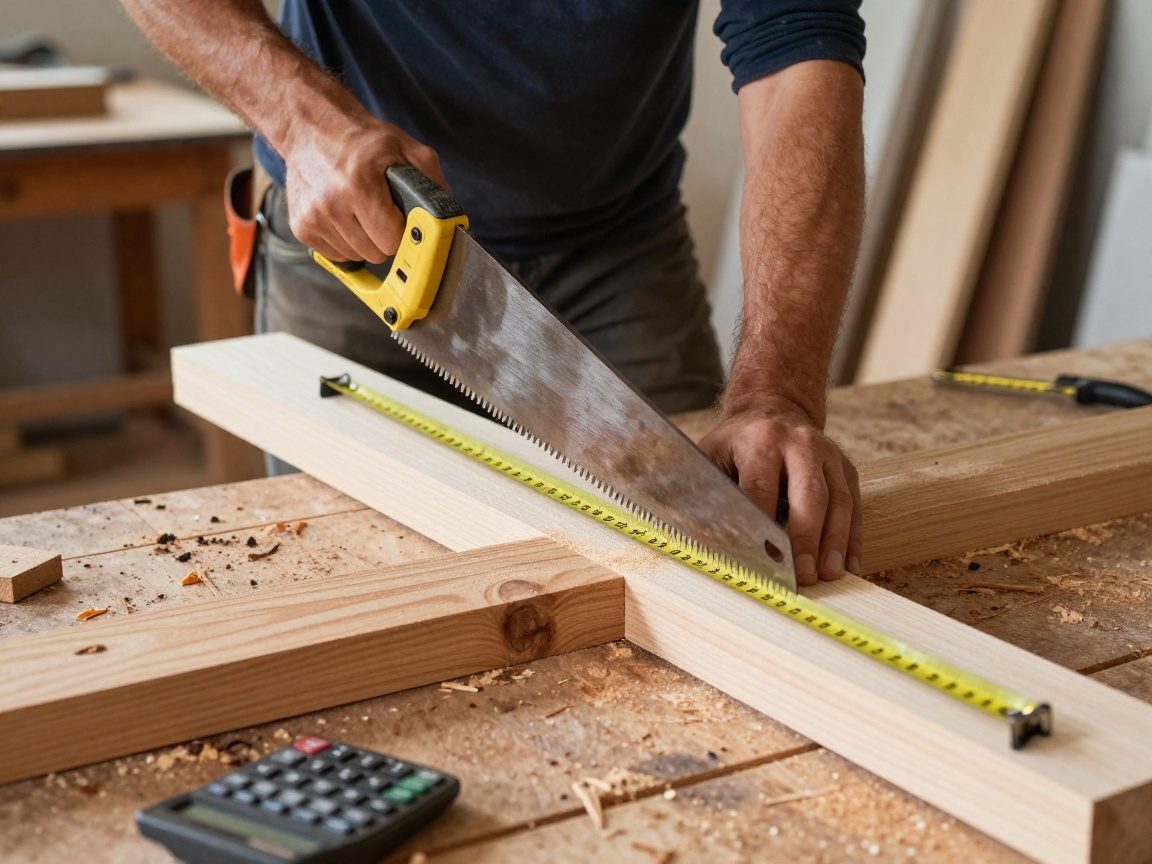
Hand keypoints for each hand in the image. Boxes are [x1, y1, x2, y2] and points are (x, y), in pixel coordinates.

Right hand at [282, 113, 445, 262]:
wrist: (311, 127)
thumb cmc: (363, 140)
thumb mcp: (406, 148)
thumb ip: (431, 183)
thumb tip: (450, 219)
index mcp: (360, 183)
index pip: (393, 240)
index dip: (404, 232)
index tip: (405, 221)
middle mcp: (331, 203)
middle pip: (376, 253)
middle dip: (386, 237)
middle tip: (383, 212)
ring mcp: (313, 217)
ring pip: (357, 256)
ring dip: (366, 240)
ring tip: (362, 210)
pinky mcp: (301, 227)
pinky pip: (337, 254)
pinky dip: (346, 241)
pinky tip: (345, 215)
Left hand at [699, 397, 860, 586]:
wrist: (773, 409)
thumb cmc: (735, 444)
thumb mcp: (710, 457)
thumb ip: (704, 493)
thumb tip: (698, 538)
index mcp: (761, 438)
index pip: (762, 486)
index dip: (763, 525)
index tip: (762, 559)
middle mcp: (800, 442)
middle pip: (810, 493)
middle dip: (807, 538)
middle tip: (804, 575)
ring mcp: (828, 453)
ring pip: (839, 501)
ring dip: (835, 542)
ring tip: (829, 575)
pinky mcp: (846, 468)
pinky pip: (855, 505)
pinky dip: (853, 538)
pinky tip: (849, 565)